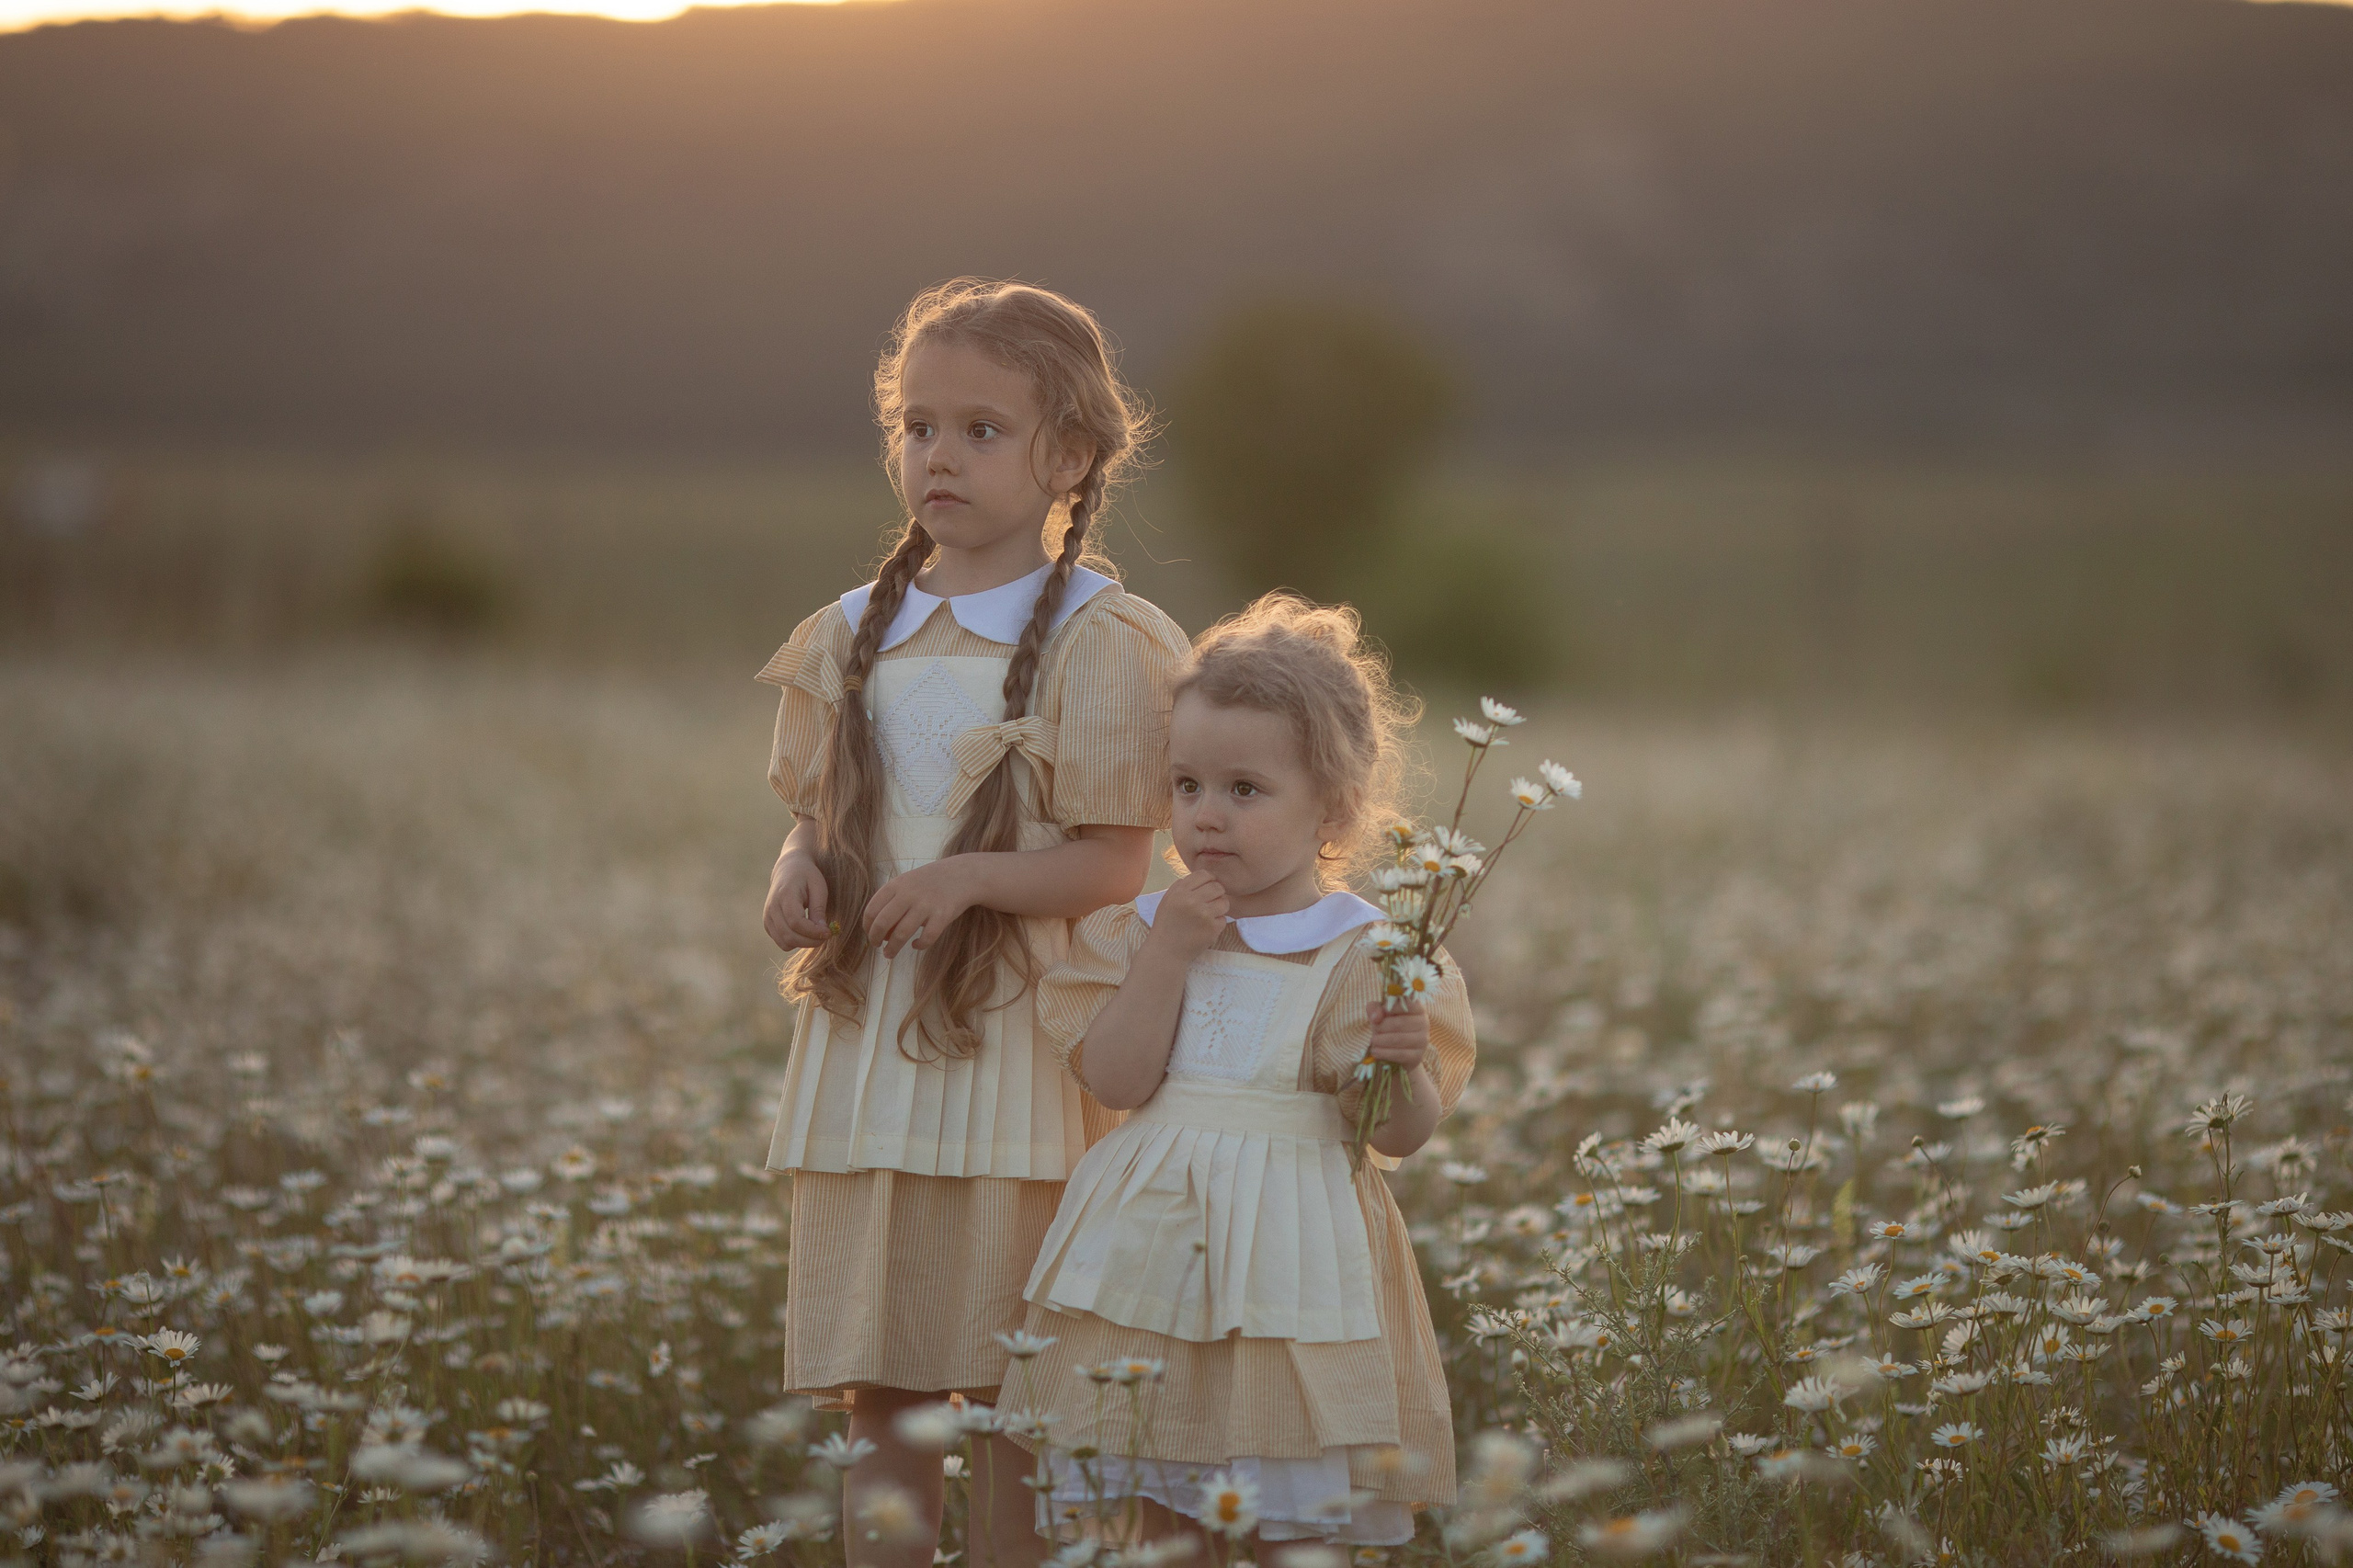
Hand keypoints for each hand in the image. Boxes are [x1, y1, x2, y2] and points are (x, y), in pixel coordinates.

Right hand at [765, 846, 830, 950]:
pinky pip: (782, 942)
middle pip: (789, 936)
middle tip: (825, 935)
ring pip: (785, 943)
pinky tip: (805, 931)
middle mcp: (772, 908)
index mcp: (784, 895)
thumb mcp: (818, 887)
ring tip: (816, 933)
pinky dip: (795, 942)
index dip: (813, 932)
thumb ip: (818, 909)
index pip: (796, 922)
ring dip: (803, 943)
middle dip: (811, 941)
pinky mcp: (768, 924)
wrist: (788, 869)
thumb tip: (822, 932)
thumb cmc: (807, 877)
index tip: (829, 932)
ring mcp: (767, 917)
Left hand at [864, 857, 980, 957]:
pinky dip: (919, 945)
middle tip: (876, 946)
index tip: (869, 934)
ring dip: (892, 948)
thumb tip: (880, 931)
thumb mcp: (907, 883)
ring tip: (889, 954)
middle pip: (883, 923)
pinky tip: (916, 945)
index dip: (867, 926)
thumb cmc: (930, 881)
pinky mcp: (943, 916)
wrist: (962, 875)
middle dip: (875, 939)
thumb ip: (892, 901)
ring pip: (901, 934)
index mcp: (896, 885)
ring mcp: (926, 905)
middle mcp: (909, 894)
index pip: (872, 909)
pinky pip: (926, 938)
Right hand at [1145, 871, 1228, 961]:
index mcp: (1180, 892)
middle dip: (1217, 893)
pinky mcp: (1212, 929)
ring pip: (1224, 902)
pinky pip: (1223, 919)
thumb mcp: (1168, 900)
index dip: (1210, 880)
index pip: (1204, 875)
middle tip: (1211, 902)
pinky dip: (1217, 923)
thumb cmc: (1166, 925)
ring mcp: (1204, 915)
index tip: (1209, 887)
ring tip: (1209, 915)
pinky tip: (1206, 928)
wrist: (1166, 952)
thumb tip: (1205, 877)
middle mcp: (1192, 901)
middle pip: (1218, 887)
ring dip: (1220, 908)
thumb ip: (1183, 886)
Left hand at [1362, 997, 1429, 1071]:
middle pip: (1400, 1023)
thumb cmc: (1390, 1025)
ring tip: (1373, 1041)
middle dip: (1382, 1026)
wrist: (1399, 1049)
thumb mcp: (1382, 1013)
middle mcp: (1424, 1022)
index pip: (1407, 1004)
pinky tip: (1375, 1051)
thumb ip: (1376, 1009)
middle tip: (1373, 1030)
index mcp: (1417, 1008)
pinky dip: (1384, 1053)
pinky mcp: (1418, 1055)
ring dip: (1382, 1040)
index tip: (1381, 1011)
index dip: (1392, 1006)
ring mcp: (1422, 1040)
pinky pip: (1400, 1054)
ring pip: (1399, 1039)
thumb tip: (1376, 1017)